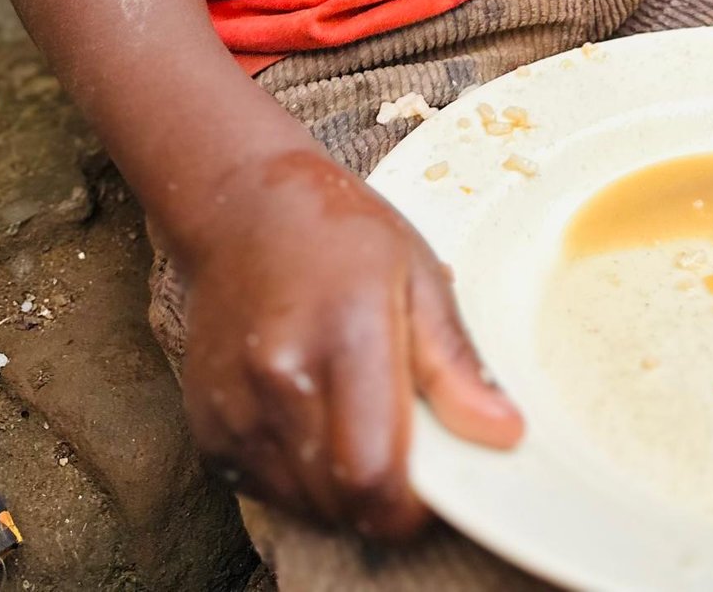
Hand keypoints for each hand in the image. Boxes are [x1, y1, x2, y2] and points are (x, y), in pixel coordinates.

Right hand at [180, 150, 520, 535]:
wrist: (244, 206)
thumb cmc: (341, 233)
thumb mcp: (418, 275)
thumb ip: (455, 363)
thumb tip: (505, 434)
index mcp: (344, 334)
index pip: (374, 474)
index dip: (412, 506)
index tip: (438, 484)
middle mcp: (278, 379)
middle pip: (342, 502)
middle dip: (384, 499)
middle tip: (406, 448)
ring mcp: (233, 408)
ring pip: (305, 506)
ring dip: (342, 491)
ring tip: (358, 422)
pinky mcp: (206, 429)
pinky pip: (266, 490)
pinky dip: (301, 478)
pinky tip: (315, 419)